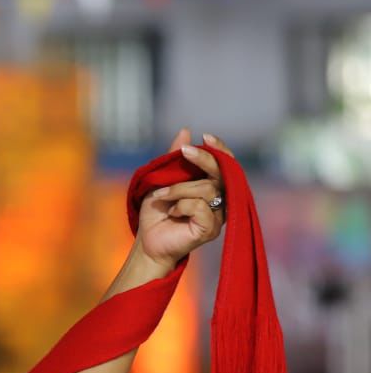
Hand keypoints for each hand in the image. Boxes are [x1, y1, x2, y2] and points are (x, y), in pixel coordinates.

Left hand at [134, 128, 228, 268]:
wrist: (147, 242)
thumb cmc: (156, 212)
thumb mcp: (162, 179)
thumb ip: (175, 158)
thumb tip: (186, 131)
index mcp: (213, 187)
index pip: (226, 164)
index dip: (220, 149)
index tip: (205, 136)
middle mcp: (221, 200)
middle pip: (222, 173)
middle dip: (203, 159)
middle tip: (183, 153)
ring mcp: (219, 215)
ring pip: (207, 188)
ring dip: (179, 188)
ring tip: (162, 196)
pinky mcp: (211, 229)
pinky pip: (200, 206)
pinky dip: (181, 205)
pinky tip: (171, 212)